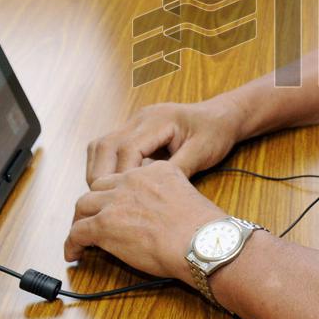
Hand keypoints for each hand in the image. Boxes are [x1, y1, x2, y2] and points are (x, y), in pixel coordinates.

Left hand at [64, 161, 226, 278]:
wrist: (201, 241)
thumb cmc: (203, 229)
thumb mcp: (188, 196)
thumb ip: (170, 196)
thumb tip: (163, 216)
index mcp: (156, 170)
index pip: (125, 177)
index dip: (118, 193)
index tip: (117, 206)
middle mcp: (133, 179)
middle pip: (100, 187)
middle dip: (94, 204)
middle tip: (94, 220)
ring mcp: (116, 200)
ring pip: (83, 205)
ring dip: (80, 221)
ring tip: (80, 236)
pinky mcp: (104, 223)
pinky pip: (77, 232)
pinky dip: (72, 243)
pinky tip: (73, 253)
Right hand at [86, 96, 243, 184]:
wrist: (220, 116)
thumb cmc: (214, 132)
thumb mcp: (201, 152)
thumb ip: (178, 170)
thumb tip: (153, 194)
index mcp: (158, 120)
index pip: (127, 148)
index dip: (121, 175)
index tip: (122, 199)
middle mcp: (141, 117)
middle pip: (105, 145)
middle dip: (100, 175)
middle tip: (104, 202)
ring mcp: (135, 122)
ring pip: (101, 145)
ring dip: (97, 170)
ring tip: (103, 196)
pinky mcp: (134, 130)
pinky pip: (108, 147)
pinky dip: (104, 166)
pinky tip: (112, 185)